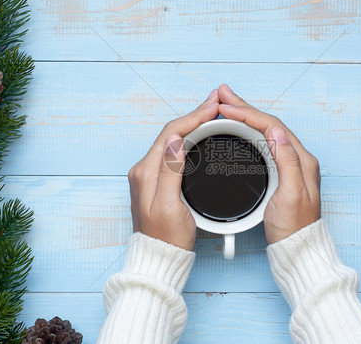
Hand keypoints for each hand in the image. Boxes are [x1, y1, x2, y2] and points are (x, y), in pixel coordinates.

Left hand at [128, 91, 219, 249]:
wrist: (160, 257)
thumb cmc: (167, 237)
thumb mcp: (170, 205)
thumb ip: (170, 171)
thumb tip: (175, 140)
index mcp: (147, 172)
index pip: (170, 133)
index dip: (193, 117)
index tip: (212, 107)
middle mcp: (145, 170)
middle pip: (170, 133)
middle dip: (193, 116)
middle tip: (215, 104)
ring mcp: (150, 175)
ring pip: (172, 141)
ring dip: (191, 125)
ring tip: (210, 114)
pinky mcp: (157, 181)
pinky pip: (172, 152)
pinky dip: (187, 139)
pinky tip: (198, 136)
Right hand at [217, 84, 320, 243]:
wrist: (296, 249)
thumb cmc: (293, 228)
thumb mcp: (291, 195)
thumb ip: (287, 161)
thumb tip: (278, 132)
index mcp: (301, 160)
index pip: (273, 126)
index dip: (248, 114)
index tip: (228, 107)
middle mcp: (297, 158)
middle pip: (268, 125)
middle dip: (245, 108)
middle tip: (224, 95)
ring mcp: (288, 165)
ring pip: (264, 132)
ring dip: (245, 117)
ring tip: (227, 105)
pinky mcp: (280, 173)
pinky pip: (262, 144)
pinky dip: (247, 132)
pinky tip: (238, 129)